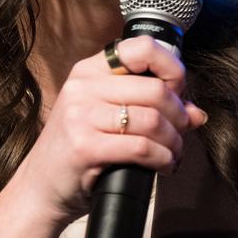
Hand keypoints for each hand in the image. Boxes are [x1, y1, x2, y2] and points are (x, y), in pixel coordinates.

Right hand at [16, 36, 207, 229]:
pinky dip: (163, 159)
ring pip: (152, 120)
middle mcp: (83, 87)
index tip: (179, 90)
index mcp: (89, 71)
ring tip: (173, 153)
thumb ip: (149, 108)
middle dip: (179, 115)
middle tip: (182, 132)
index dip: (171, 67)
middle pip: (155, 91)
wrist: (40, 189)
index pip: (141, 47)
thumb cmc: (78, 152)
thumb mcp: (107, 119)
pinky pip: (142, 148)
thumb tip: (197, 113)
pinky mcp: (85, 147)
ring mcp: (81, 116)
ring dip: (174, 141)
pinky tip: (164, 166)